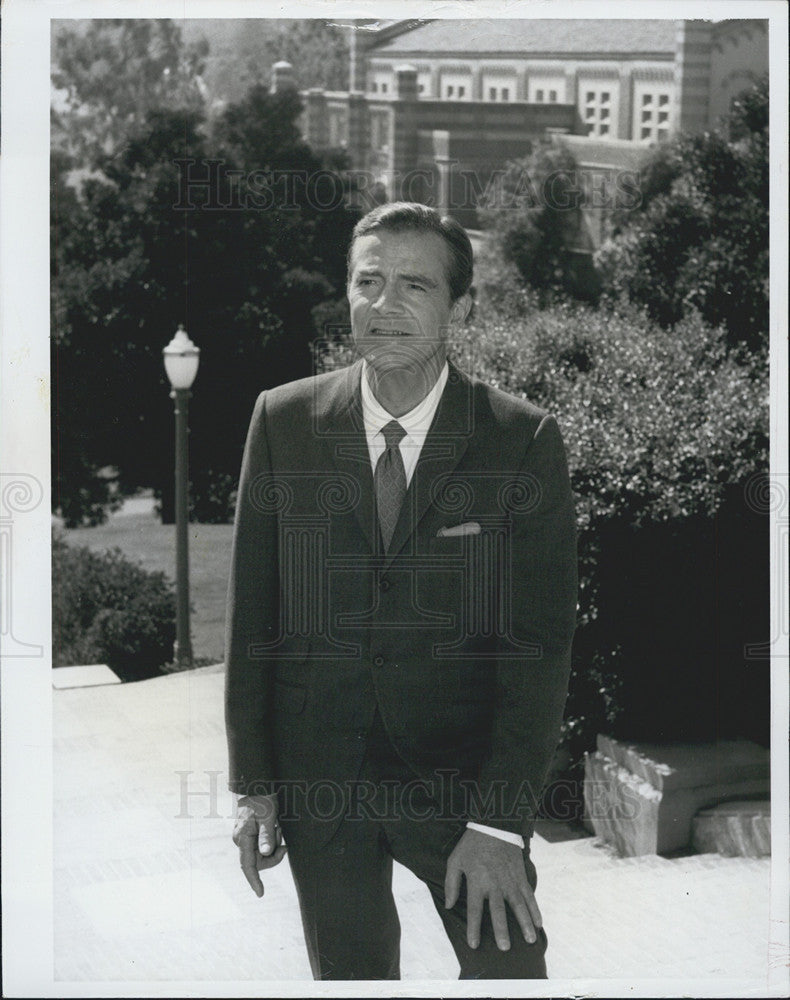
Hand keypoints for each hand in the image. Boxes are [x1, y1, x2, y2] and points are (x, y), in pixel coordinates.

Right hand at [232, 792, 286, 897]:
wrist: (257, 787)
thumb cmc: (262, 801)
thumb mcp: (268, 816)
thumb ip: (266, 835)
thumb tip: (265, 853)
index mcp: (242, 838)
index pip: (247, 865)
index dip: (254, 881)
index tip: (261, 893)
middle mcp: (241, 841)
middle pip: (258, 861)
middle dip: (273, 854)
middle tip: (283, 840)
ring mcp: (244, 838)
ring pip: (262, 854)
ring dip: (273, 845)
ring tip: (277, 827)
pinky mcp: (249, 835)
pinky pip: (262, 846)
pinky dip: (271, 841)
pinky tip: (275, 827)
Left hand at [444, 828, 540, 950]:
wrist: (493, 825)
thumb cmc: (471, 845)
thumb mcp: (455, 861)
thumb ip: (451, 884)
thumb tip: (449, 906)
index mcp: (477, 881)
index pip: (475, 910)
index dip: (474, 928)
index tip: (474, 945)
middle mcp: (494, 883)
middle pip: (498, 911)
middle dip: (502, 930)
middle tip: (504, 948)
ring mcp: (510, 880)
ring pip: (519, 905)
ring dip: (524, 923)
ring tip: (530, 940)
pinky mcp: (521, 875)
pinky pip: (529, 894)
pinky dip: (535, 909)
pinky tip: (539, 923)